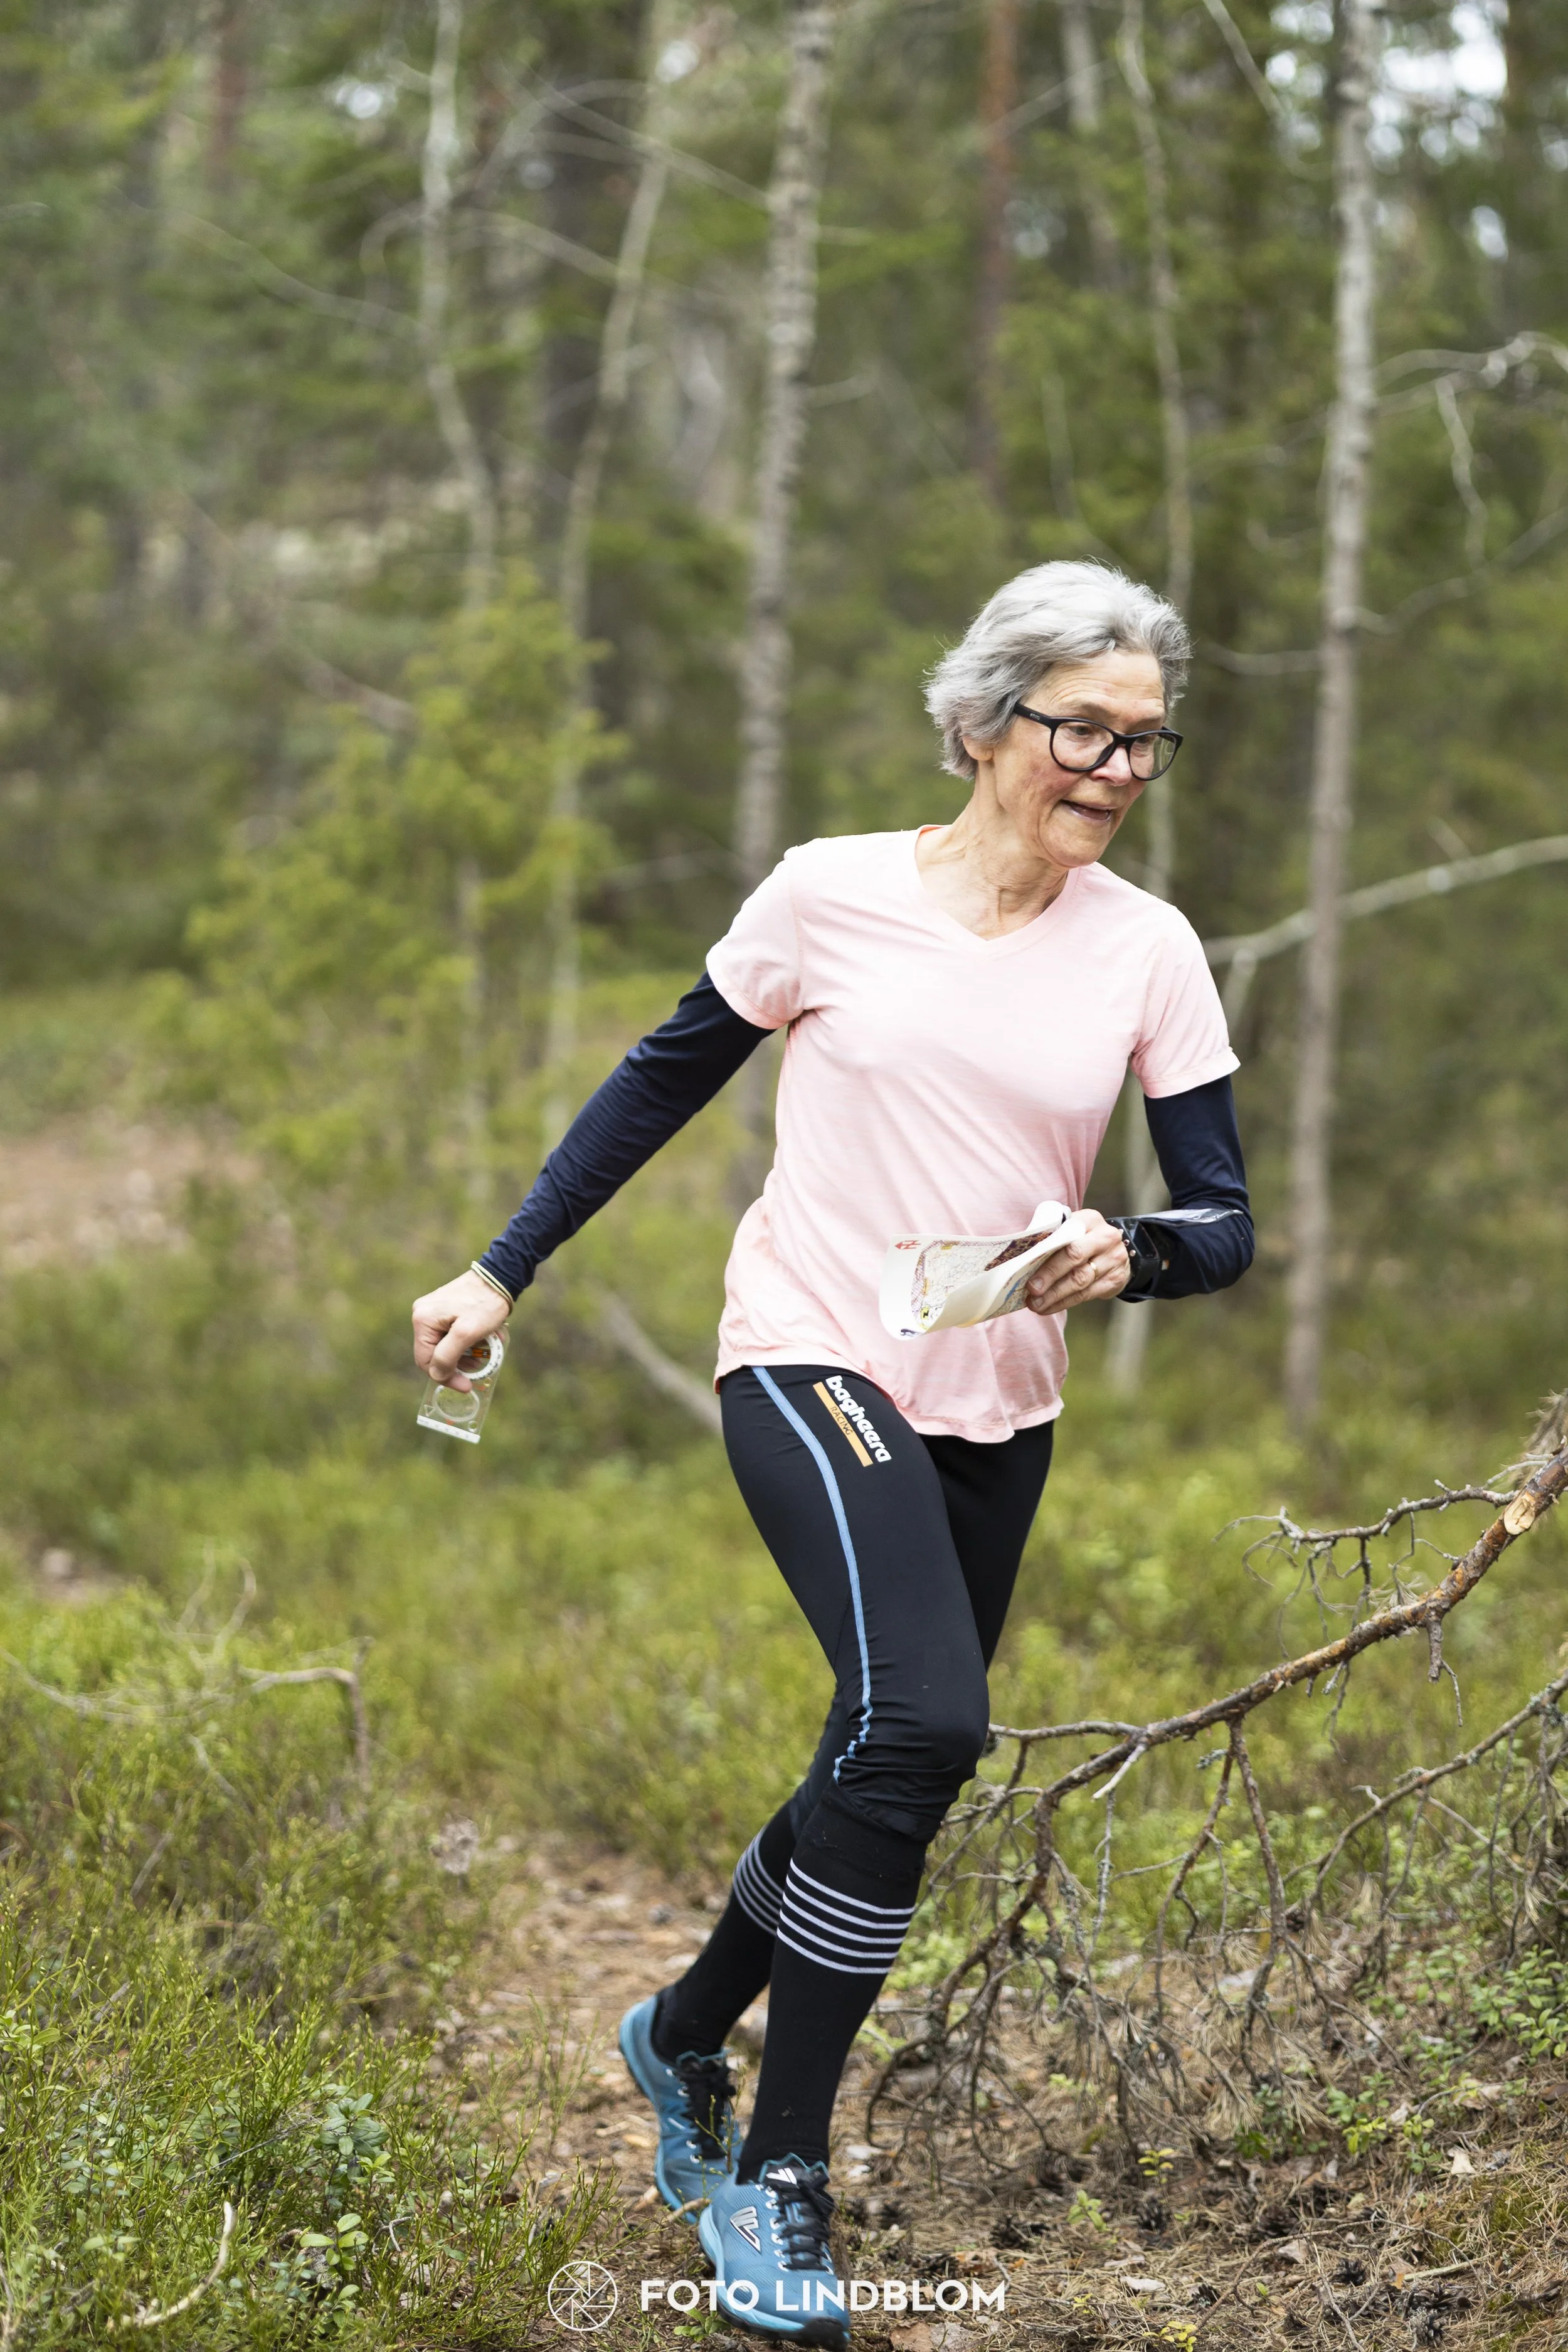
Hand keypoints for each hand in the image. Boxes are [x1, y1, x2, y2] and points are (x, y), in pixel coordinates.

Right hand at [412, 1268, 512, 1390]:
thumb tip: (436, 1375)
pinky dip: (463, 1344)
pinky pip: (449, 1336)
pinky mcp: (444, 1311)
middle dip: (455, 1365)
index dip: (445, 1377)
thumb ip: (448, 1356)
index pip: (425, 1361)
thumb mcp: (467, 1333)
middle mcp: (422, 1315)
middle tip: (476, 1371)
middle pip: (433, 1354)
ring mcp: (432, 1312)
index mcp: (423, 1320)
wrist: (499, 1277)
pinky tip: (479, 1344)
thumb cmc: (485, 1304)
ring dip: (461, 1356)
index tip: (466, 1385)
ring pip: (443, 1346)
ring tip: (482, 1356)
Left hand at [1023, 1210, 1130, 1316]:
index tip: (1026, 1266)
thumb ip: (1051, 1237)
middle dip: (1050, 1276)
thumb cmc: (1083, 1240)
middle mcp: (1105, 1237)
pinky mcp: (1116, 1279)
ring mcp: (1114, 1259)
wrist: (1116, 1251)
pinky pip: (1087, 1294)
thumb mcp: (1071, 1230)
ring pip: (1081, 1281)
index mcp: (1089, 1220)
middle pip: (1074, 1257)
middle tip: (1031, 1290)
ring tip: (1035, 1304)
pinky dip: (1065, 1302)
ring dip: (1055, 1295)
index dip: (1046, 1252)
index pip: (1066, 1235)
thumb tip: (1020, 1256)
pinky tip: (1049, 1307)